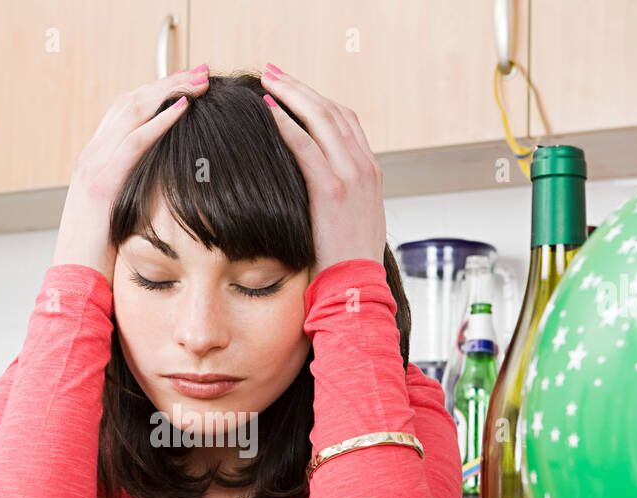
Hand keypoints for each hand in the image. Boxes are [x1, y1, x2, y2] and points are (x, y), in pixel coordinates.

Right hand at [51, 64, 210, 283]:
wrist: (73, 281)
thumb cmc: (101, 259)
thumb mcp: (123, 217)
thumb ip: (138, 195)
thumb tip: (168, 189)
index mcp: (97, 162)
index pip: (128, 112)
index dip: (159, 93)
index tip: (189, 85)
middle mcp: (92, 156)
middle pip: (131, 101)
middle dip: (168, 83)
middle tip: (201, 72)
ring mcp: (93, 166)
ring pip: (132, 110)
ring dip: (169, 91)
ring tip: (198, 81)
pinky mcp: (101, 183)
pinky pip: (133, 142)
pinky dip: (159, 121)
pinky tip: (183, 108)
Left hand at [259, 65, 385, 280]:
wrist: (357, 285)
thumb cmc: (346, 261)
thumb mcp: (350, 220)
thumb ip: (337, 195)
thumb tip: (310, 187)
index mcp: (370, 171)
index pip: (345, 120)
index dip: (317, 100)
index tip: (292, 90)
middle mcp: (364, 166)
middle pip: (331, 110)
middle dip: (299, 87)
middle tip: (272, 72)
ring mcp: (351, 175)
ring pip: (320, 118)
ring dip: (290, 94)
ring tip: (266, 80)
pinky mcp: (332, 190)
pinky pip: (306, 146)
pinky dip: (286, 123)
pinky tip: (267, 110)